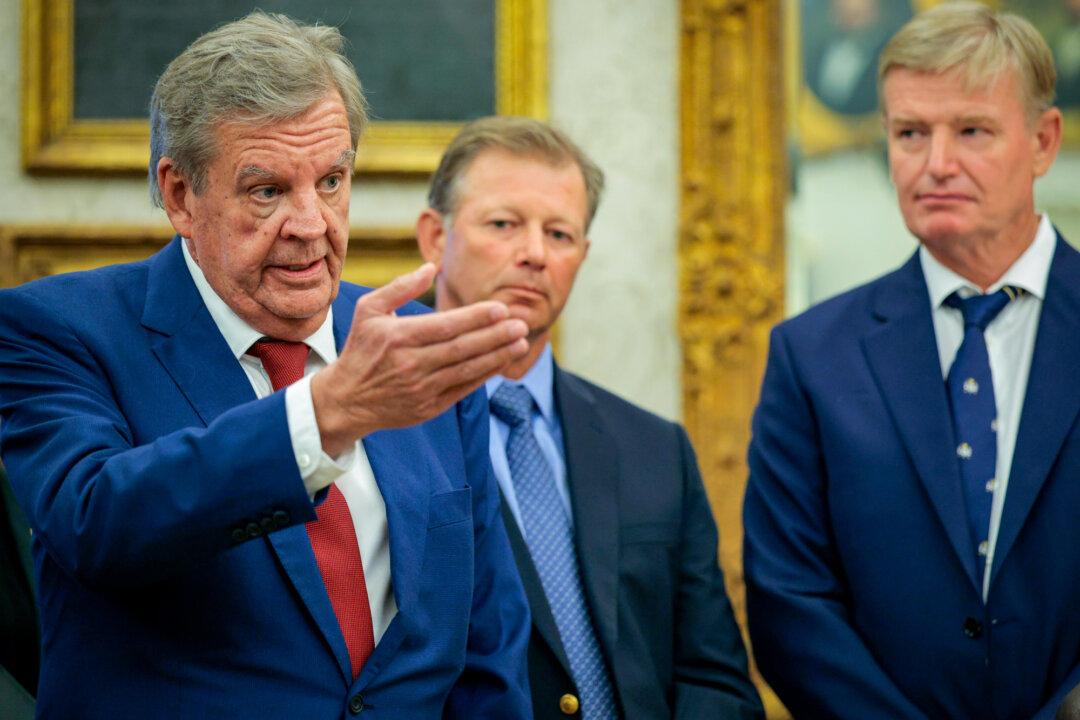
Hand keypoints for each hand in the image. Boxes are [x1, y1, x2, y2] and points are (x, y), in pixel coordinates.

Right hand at [311, 263, 528, 454]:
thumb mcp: (369, 310)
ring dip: (497, 356)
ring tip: (521, 343)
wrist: (346, 400)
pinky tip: (502, 362)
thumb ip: (400, 287)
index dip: (477, 318)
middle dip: (496, 336)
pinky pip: (463, 389)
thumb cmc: (361, 349)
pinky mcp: (429, 407)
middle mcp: (411, 364)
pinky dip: (484, 375)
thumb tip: (431, 267)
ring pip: (467, 369)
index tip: (502, 308)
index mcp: (398, 337)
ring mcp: (421, 388)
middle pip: (462, 348)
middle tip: (522, 324)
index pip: (446, 326)